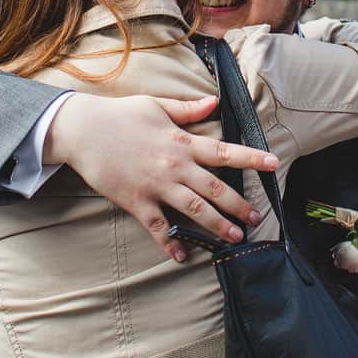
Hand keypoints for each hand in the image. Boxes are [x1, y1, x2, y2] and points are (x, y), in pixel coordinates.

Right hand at [44, 94, 272, 261]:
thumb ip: (188, 109)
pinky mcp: (137, 201)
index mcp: (182, 142)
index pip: (225, 152)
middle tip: (256, 219)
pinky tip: (182, 255)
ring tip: (235, 237)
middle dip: (239, 206)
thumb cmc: (120, 115)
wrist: (83, 130)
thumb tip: (215, 102)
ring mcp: (156, 186)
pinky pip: (157, 226)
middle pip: (215, 189)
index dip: (252, 158)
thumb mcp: (157, 105)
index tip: (274, 164)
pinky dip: (170, 242)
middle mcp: (175, 166)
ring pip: (194, 210)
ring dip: (217, 225)